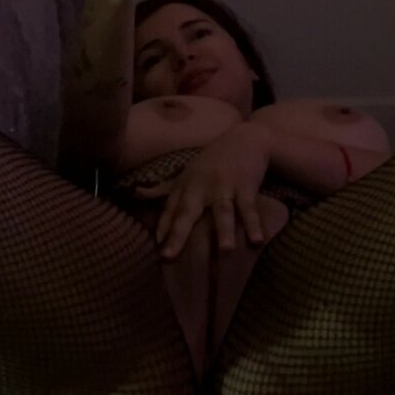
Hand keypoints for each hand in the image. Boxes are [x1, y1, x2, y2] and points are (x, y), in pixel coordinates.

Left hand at [134, 122, 271, 258]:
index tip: (158, 249)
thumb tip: (137, 194)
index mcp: (186, 186)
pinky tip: (257, 241)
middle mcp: (201, 187)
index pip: (170, 210)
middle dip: (178, 234)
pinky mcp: (246, 186)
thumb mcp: (186, 173)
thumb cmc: (212, 160)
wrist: (244, 138)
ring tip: (225, 251)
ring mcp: (224, 186)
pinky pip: (249, 208)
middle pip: (188, 212)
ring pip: (223, 211)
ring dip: (224, 230)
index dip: (163, 228)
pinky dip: (254, 224)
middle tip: (169, 256)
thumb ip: (163, 189)